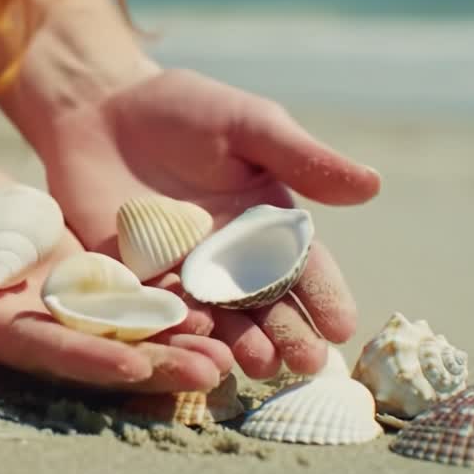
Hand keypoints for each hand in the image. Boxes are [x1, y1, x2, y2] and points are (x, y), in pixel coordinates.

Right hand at [0, 149, 233, 391]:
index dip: (85, 360)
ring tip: (231, 353)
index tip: (134, 365)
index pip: (39, 349)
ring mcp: (57, 306)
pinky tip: (219, 307)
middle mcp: (25, 325)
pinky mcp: (82, 281)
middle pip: (94, 353)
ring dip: (175, 344)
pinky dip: (171, 305)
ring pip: (122, 333)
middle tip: (212, 372)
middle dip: (152, 364)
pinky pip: (130, 298)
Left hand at [38, 68, 382, 377]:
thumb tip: (373, 184)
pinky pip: (155, 310)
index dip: (323, 295)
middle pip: (263, 305)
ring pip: (214, 317)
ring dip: (236, 342)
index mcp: (266, 226)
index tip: (342, 326)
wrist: (101, 109)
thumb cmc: (186, 110)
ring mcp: (180, 273)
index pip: (303, 267)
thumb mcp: (249, 125)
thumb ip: (301, 158)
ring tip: (255, 365)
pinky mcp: (131, 278)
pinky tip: (190, 344)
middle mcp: (228, 260)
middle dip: (286, 334)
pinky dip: (172, 329)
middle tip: (304, 363)